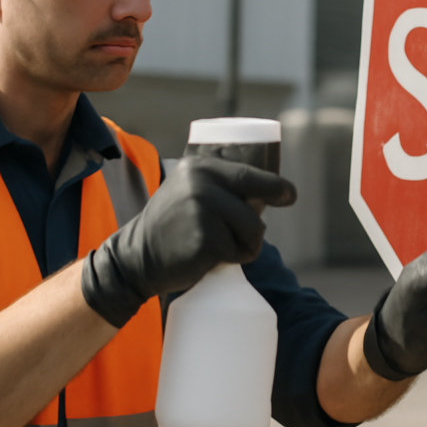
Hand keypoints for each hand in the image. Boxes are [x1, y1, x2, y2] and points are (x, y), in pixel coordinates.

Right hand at [81, 156, 296, 326]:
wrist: (137, 258)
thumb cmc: (170, 226)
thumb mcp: (187, 190)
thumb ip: (215, 183)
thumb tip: (266, 186)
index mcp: (198, 168)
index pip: (247, 174)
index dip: (275, 184)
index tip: (290, 193)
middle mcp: (200, 184)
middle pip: (254, 204)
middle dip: (270, 208)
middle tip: (277, 209)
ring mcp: (203, 212)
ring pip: (252, 229)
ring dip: (247, 243)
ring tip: (220, 246)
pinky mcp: (207, 241)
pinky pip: (240, 252)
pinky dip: (234, 259)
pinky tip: (209, 258)